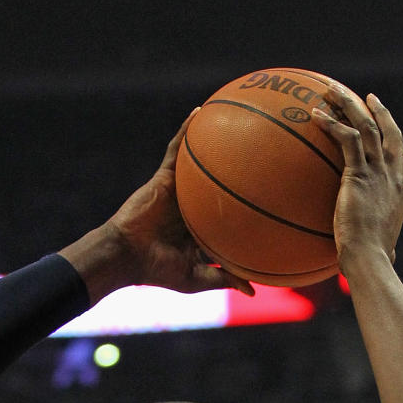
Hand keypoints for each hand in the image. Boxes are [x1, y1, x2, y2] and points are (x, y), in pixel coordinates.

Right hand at [105, 117, 253, 295]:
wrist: (128, 255)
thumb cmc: (159, 270)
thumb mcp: (197, 279)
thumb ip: (224, 279)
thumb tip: (253, 290)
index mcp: (203, 229)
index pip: (229, 216)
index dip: (247, 207)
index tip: (274, 200)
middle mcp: (195, 206)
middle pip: (221, 185)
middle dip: (241, 169)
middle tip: (267, 155)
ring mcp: (180, 190)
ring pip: (202, 163)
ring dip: (216, 142)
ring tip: (239, 121)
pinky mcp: (165, 177)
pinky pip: (177, 149)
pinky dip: (186, 130)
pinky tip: (201, 112)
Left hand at [311, 86, 402, 268]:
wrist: (370, 259)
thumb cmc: (373, 262)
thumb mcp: (384, 251)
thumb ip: (386, 248)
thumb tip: (387, 261)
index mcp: (399, 191)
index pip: (401, 158)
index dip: (394, 139)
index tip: (385, 127)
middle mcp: (393, 176)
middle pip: (389, 131)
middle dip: (378, 111)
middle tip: (366, 97)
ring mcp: (378, 172)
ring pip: (367, 125)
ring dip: (349, 104)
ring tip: (332, 90)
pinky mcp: (359, 174)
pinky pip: (346, 139)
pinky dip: (331, 124)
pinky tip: (316, 115)